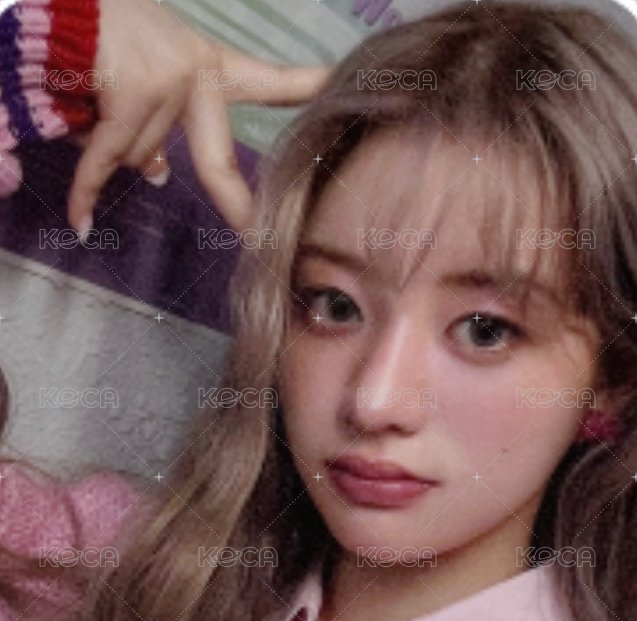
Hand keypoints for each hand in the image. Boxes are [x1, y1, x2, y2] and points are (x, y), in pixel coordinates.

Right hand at [68, 0, 333, 234]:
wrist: (64, 8)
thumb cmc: (107, 37)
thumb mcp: (151, 75)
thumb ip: (161, 127)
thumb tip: (159, 175)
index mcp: (207, 66)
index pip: (266, 81)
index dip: (306, 87)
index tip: (340, 92)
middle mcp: (194, 75)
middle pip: (217, 164)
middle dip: (236, 207)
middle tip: (257, 238)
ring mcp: (165, 86)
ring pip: (141, 158)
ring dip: (113, 148)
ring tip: (94, 106)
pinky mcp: (130, 95)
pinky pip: (105, 162)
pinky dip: (86, 191)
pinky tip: (82, 223)